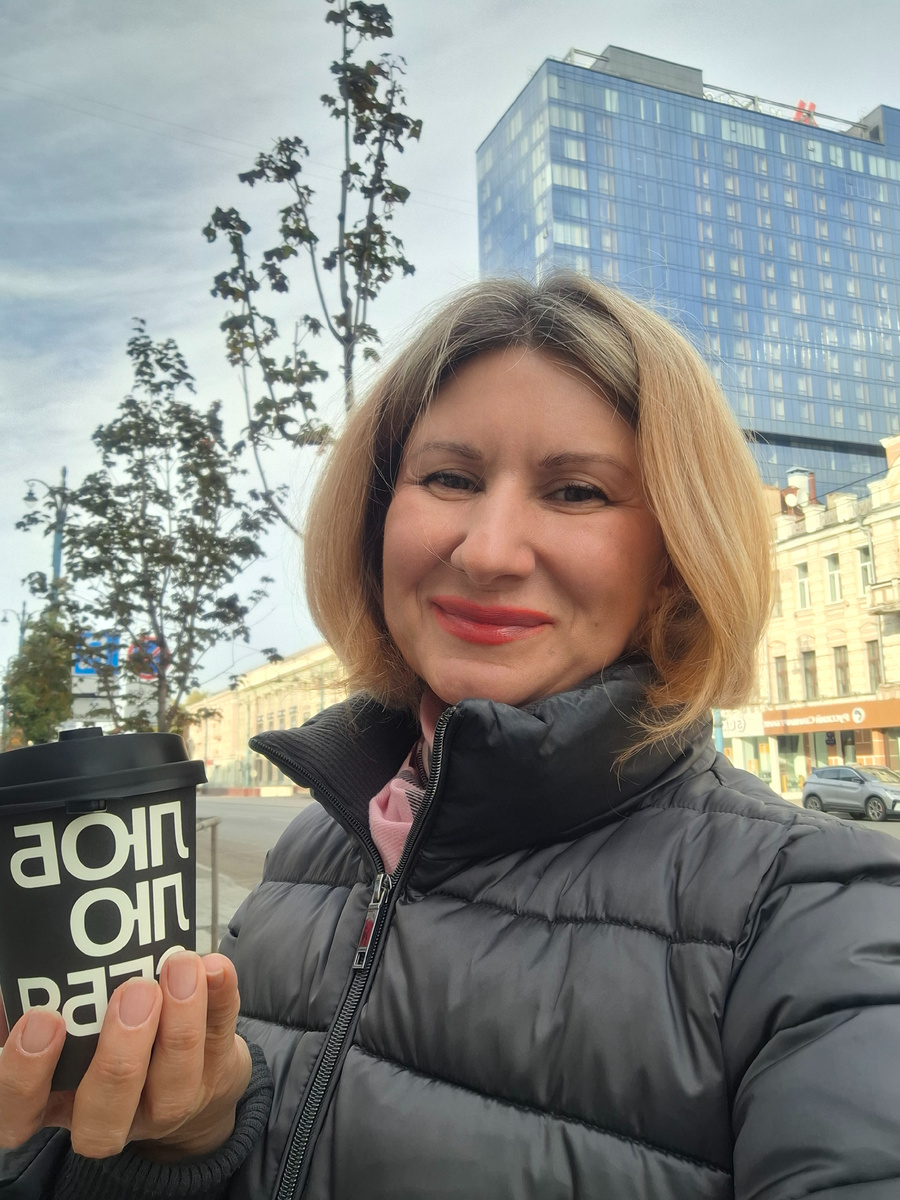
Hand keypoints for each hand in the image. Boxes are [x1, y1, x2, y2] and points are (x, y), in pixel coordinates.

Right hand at [0, 952, 251, 1160]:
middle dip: (119, 1055)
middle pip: (104, 1117)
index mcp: (55, 1101)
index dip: (24, 1077)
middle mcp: (108, 1116)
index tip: (44, 1020)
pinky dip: (221, 1000)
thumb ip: (40, 1001)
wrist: (185, 1066)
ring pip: (173, 1083)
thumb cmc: (102, 1036)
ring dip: (180, 1021)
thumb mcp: (64, 1030)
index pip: (18, 1116)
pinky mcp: (214, 1074)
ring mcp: (165, 1103)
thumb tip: (18, 973)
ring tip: (179, 967)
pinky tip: (215, 967)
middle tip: (133, 992)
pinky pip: (220, 1039)